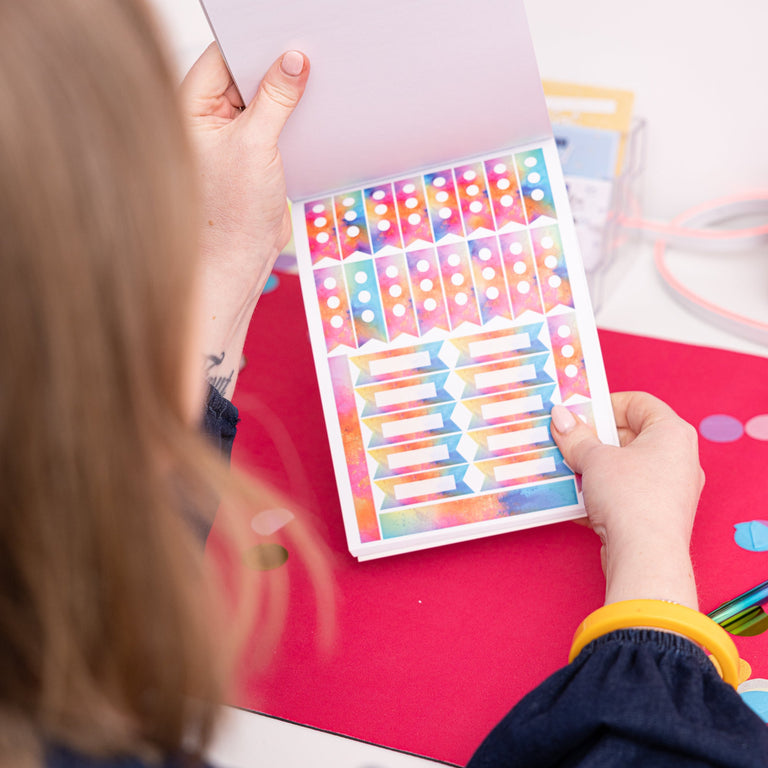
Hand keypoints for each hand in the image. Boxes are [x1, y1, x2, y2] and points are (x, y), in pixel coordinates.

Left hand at [180, 44, 308, 397]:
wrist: (240, 261)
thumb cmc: (230, 215)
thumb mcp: (256, 146)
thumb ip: (274, 99)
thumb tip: (292, 61)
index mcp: (192, 108)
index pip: (223, 57)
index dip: (254, 44)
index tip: (287, 37)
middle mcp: (209, 118)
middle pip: (245, 75)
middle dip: (275, 69)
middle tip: (309, 58)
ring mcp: (232, 135)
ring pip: (263, 99)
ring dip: (288, 97)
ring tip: (315, 86)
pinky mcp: (254, 153)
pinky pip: (276, 123)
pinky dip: (294, 118)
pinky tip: (312, 115)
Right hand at [550, 392, 703, 609]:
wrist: (645, 557)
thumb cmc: (631, 498)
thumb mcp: (594, 459)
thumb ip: (576, 436)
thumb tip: (561, 417)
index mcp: (672, 433)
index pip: (638, 403)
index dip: (605, 404)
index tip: (578, 412)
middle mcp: (677, 458)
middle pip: (629, 436)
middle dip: (593, 439)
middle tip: (566, 439)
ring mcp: (669, 489)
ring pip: (624, 468)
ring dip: (593, 467)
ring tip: (566, 467)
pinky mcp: (656, 515)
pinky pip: (624, 494)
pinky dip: (600, 493)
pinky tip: (574, 498)